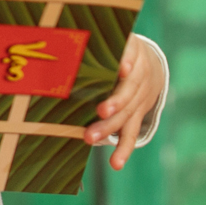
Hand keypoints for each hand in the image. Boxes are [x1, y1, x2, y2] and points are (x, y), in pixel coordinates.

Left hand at [87, 37, 166, 169]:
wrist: (151, 65)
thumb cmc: (118, 50)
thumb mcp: (113, 41)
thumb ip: (92, 43)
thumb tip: (54, 42)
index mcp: (133, 52)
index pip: (131, 55)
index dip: (127, 61)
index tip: (122, 68)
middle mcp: (140, 76)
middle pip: (128, 91)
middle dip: (114, 103)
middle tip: (100, 111)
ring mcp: (141, 97)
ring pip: (127, 115)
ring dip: (110, 128)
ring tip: (91, 138)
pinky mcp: (139, 114)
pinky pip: (132, 133)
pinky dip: (124, 149)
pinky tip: (116, 163)